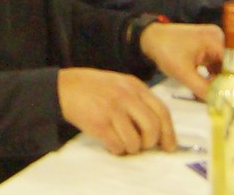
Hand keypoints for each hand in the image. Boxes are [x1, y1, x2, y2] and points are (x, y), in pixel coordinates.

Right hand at [57, 67, 173, 154]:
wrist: (65, 87)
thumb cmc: (94, 88)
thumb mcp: (120, 84)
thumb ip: (138, 100)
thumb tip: (157, 128)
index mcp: (135, 86)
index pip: (162, 111)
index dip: (168, 132)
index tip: (169, 145)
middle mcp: (126, 96)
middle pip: (152, 128)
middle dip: (150, 143)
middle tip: (142, 145)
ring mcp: (112, 110)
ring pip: (135, 141)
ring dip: (131, 148)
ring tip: (121, 141)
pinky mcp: (99, 123)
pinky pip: (117, 146)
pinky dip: (116, 149)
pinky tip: (110, 141)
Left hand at [139, 22, 224, 99]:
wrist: (150, 38)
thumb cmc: (165, 51)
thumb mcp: (183, 73)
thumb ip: (203, 88)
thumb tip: (220, 103)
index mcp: (215, 39)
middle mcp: (218, 38)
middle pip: (229, 65)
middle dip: (226, 82)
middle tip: (226, 101)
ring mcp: (212, 42)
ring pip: (222, 66)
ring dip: (219, 80)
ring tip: (218, 97)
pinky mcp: (206, 47)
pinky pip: (215, 63)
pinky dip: (212, 75)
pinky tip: (210, 89)